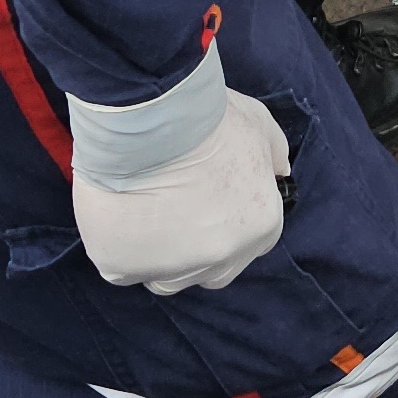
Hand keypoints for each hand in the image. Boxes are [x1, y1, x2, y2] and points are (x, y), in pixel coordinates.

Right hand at [73, 88, 291, 294]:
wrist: (146, 125)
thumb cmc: (204, 123)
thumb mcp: (258, 126)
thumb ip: (273, 156)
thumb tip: (276, 173)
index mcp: (261, 225)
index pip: (255, 237)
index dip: (233, 216)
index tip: (210, 198)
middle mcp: (223, 257)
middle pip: (215, 266)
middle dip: (202, 244)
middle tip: (178, 206)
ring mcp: (173, 269)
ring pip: (169, 274)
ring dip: (163, 253)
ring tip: (145, 209)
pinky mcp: (125, 270)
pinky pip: (127, 268)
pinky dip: (124, 249)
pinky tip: (120, 215)